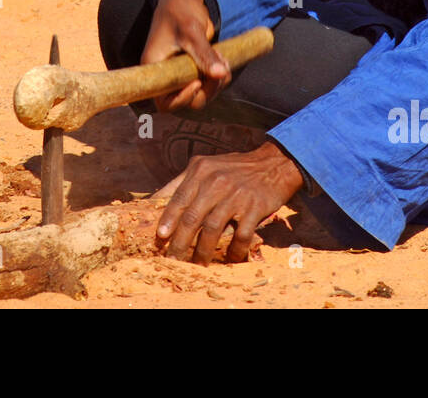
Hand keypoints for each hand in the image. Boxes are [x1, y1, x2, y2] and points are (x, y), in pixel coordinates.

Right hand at [140, 0, 230, 111]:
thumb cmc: (180, 9)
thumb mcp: (191, 30)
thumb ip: (204, 53)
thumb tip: (221, 74)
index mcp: (155, 68)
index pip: (165, 101)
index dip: (182, 99)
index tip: (197, 81)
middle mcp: (166, 75)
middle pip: (188, 100)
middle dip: (208, 89)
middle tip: (221, 70)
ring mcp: (181, 72)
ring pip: (202, 93)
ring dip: (217, 81)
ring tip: (221, 57)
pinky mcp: (194, 67)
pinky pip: (208, 82)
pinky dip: (220, 75)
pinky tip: (222, 57)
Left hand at [154, 141, 303, 263]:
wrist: (273, 164)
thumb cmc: (234, 169)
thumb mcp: (206, 166)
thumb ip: (183, 182)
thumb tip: (153, 201)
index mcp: (201, 170)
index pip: (179, 198)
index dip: (167, 219)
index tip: (160, 237)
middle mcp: (216, 181)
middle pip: (192, 218)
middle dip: (180, 243)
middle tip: (173, 259)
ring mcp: (236, 195)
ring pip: (213, 229)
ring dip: (203, 251)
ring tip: (198, 264)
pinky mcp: (255, 207)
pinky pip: (241, 235)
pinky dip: (234, 250)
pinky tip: (230, 258)